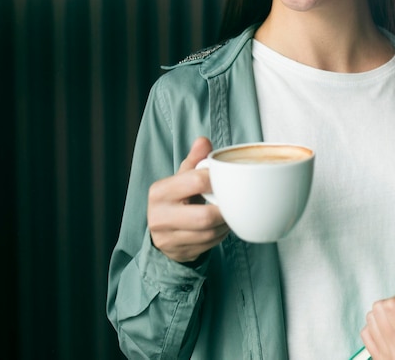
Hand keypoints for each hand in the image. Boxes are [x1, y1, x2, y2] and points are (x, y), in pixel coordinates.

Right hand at [147, 137, 229, 262]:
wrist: (160, 230)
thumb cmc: (177, 196)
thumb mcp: (181, 176)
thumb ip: (194, 159)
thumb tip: (204, 141)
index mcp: (160, 191)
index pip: (195, 181)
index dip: (217, 180)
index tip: (228, 179)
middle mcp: (159, 216)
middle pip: (204, 216)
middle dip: (224, 209)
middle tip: (234, 201)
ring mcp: (167, 239)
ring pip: (209, 233)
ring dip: (225, 224)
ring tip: (230, 213)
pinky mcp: (179, 253)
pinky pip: (209, 245)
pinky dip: (220, 235)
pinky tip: (222, 225)